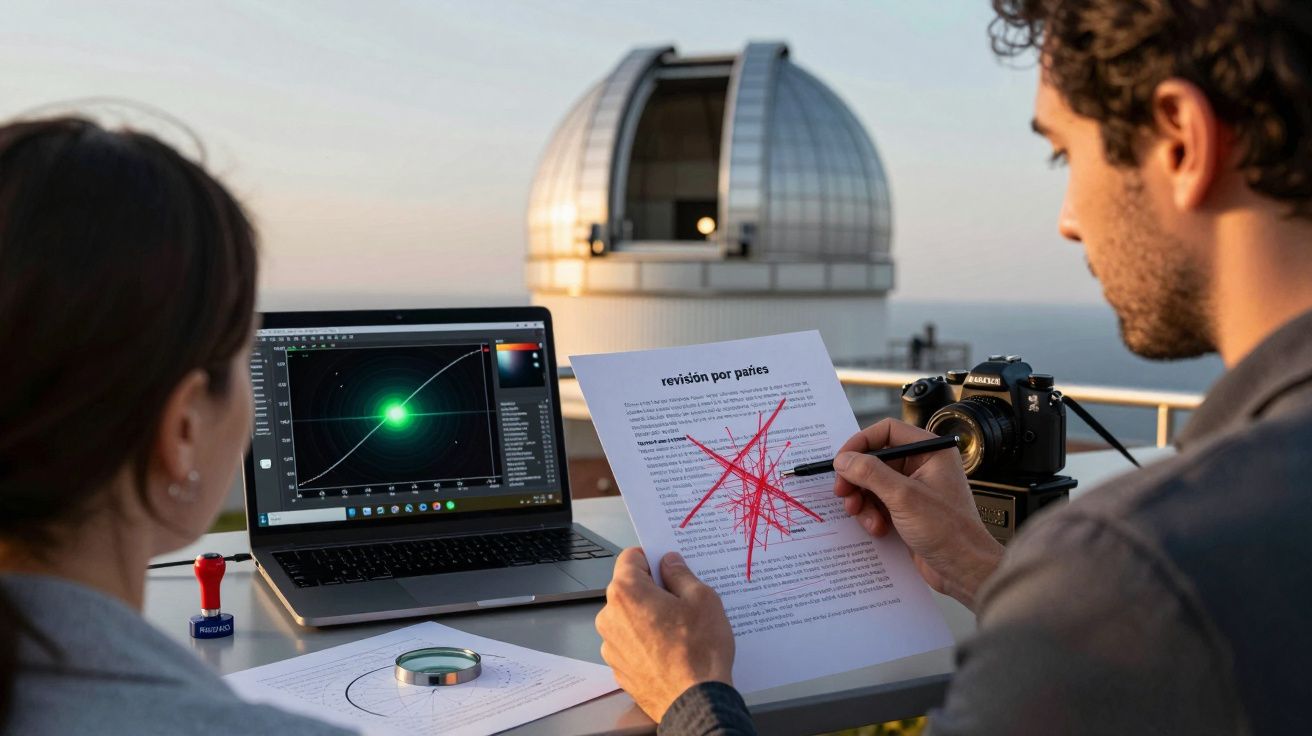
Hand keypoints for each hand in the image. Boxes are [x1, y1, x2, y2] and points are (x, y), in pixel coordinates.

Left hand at [595, 548, 735, 721]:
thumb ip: (681, 574)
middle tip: (682, 601)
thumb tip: (670, 563)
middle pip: (629, 588)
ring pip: (629, 617)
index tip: (669, 567)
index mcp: (626, 593)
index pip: (630, 557)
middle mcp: (610, 617)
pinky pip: (631, 642)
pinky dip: (646, 641)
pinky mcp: (618, 667)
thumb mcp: (702, 599)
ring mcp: (611, 645)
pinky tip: (670, 649)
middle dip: (653, 590)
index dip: (652, 558)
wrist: (695, 701)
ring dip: (648, 617)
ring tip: (679, 630)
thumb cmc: (699, 652)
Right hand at [833, 419, 1003, 609]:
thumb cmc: (948, 531)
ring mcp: (914, 489)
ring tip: (864, 517)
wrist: (964, 570)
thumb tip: (843, 459)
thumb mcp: (903, 497)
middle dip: (857, 478)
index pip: (887, 431)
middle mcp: (922, 465)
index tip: (841, 461)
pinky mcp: (907, 510)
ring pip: (873, 483)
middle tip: (843, 493)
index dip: (861, 443)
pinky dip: (871, 514)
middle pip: (875, 459)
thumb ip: (870, 473)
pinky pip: (878, 503)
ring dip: (863, 501)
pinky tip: (878, 529)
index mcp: (930, 451)